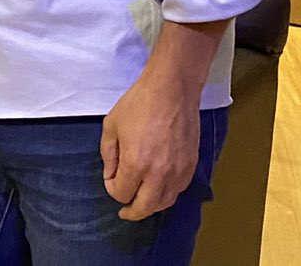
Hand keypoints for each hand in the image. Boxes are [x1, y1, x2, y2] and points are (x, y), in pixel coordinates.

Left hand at [101, 19, 223, 219]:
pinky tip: (159, 187)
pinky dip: (167, 194)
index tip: (111, 178)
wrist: (172, 90)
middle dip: (131, 211)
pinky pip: (179, 190)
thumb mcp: (112, 126)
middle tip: (124, 211)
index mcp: (136, 164)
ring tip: (141, 200)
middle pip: (145, 208)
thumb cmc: (139, 104)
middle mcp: (160, 173)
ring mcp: (179, 171)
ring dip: (151, 205)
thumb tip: (112, 174)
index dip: (112, 189)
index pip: (122, 194)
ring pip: (165, 202)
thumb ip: (109, 155)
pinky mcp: (191, 165)